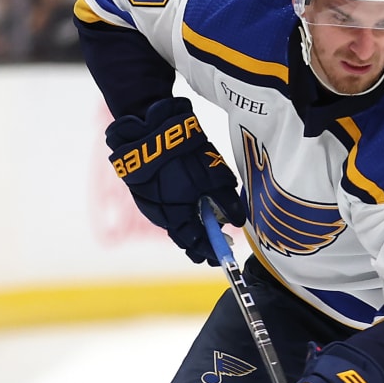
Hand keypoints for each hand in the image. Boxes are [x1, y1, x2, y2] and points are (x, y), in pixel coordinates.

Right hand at [107, 96, 245, 265]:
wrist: (146, 128)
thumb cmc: (181, 154)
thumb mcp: (213, 177)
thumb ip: (227, 202)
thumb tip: (238, 220)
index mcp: (175, 218)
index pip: (196, 245)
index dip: (212, 251)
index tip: (225, 253)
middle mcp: (160, 216)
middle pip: (184, 237)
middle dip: (202, 239)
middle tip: (219, 240)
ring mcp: (149, 203)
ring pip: (175, 222)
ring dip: (192, 223)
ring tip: (209, 218)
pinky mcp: (145, 190)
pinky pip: (167, 208)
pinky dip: (182, 210)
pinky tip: (193, 201)